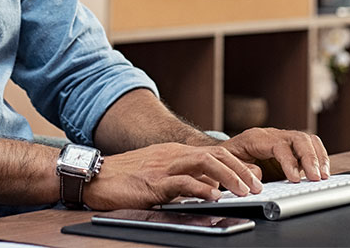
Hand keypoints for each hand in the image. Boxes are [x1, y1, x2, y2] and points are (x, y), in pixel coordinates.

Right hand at [83, 142, 263, 209]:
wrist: (93, 176)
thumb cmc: (122, 178)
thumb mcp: (156, 175)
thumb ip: (181, 179)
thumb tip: (208, 189)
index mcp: (173, 153)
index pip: (213, 152)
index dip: (236, 164)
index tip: (252, 178)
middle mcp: (171, 155)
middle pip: (215, 154)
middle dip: (240, 169)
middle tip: (256, 186)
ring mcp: (163, 167)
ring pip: (205, 163)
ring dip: (229, 177)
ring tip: (244, 191)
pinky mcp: (153, 183)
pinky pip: (182, 182)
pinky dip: (202, 188)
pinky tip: (214, 197)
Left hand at [221, 127, 329, 182]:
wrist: (224, 153)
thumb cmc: (227, 159)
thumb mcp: (229, 165)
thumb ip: (244, 170)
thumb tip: (259, 175)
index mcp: (256, 138)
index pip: (278, 145)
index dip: (289, 161)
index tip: (295, 179)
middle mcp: (272, 134)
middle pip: (298, 138)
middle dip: (310, 158)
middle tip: (317, 178)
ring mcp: (283, 138)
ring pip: (307, 139)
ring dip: (318, 157)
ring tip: (324, 175)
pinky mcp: (290, 147)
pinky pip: (309, 145)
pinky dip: (319, 157)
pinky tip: (322, 171)